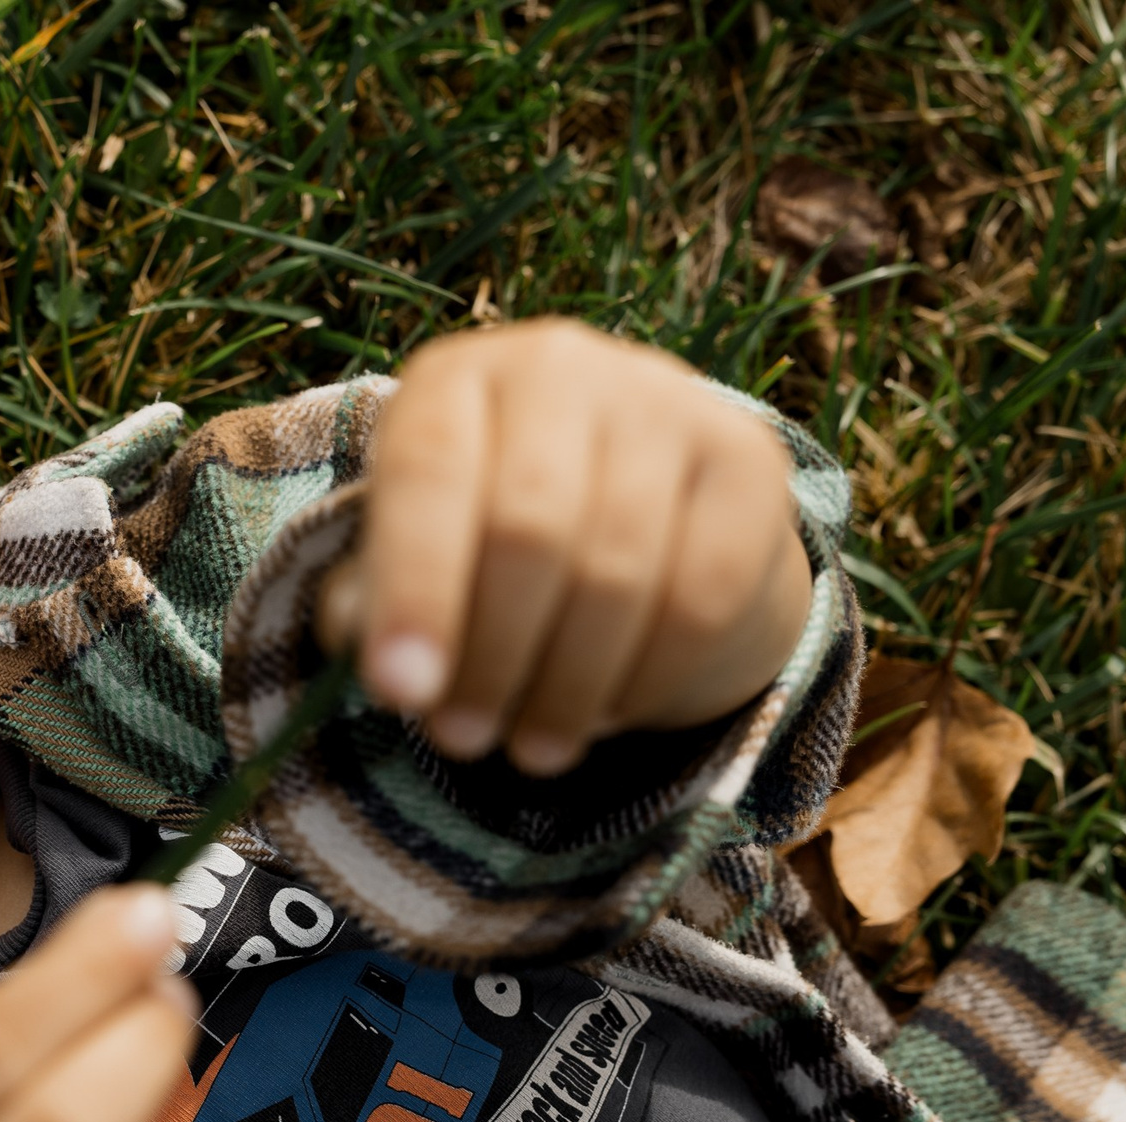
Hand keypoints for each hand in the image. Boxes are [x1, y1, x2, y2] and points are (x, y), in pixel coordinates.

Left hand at [335, 319, 811, 774]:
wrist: (643, 507)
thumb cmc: (487, 544)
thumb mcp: (414, 558)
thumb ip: (378, 604)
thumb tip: (389, 670)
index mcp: (454, 381)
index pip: (426, 473)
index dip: (414, 590)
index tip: (400, 691)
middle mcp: (559, 367)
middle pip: (528, 529)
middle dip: (490, 658)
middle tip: (462, 741)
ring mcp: (665, 401)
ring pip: (618, 573)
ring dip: (566, 688)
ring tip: (532, 749)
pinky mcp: (748, 459)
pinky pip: (700, 598)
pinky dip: (647, 679)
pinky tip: (608, 711)